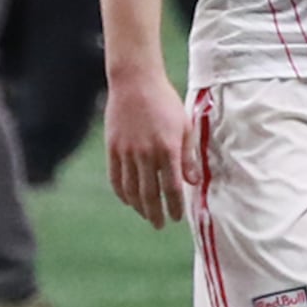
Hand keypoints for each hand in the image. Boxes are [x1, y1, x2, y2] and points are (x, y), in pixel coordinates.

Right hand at [107, 61, 188, 227]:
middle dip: (156, 213)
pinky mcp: (113, 148)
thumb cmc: (164, 102)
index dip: (174, 207)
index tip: (177, 217)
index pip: (172, 188)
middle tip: (161, 224)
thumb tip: (193, 182)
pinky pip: (116, 178)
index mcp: (168, 149)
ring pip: (131, 190)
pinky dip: (122, 193)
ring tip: (146, 215)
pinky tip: (128, 200)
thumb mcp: (184, 126)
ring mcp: (127, 152)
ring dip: (139, 207)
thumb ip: (188, 156)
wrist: (135, 82)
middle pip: (150, 195)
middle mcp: (146, 154)